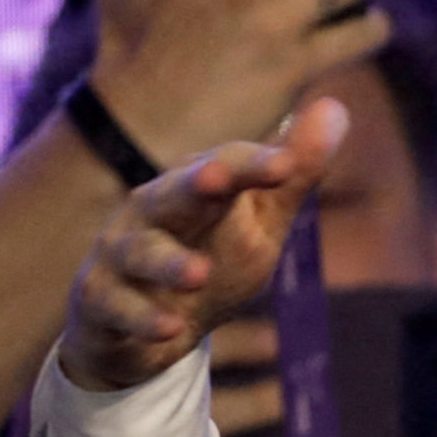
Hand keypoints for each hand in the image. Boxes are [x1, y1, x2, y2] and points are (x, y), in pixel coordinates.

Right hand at [54, 97, 349, 392]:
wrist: (144, 327)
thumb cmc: (212, 258)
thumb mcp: (260, 221)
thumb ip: (295, 173)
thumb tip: (335, 106)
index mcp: (193, 187)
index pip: (226, 166)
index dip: (254, 165)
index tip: (286, 166)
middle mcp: (151, 213)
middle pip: (172, 194)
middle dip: (193, 186)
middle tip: (215, 179)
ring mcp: (121, 257)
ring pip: (141, 253)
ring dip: (168, 263)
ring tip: (198, 274)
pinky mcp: (101, 302)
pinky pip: (118, 309)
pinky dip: (142, 319)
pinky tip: (170, 329)